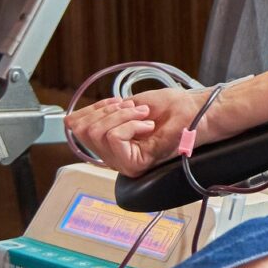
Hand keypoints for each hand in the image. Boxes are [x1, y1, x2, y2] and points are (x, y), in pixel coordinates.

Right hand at [63, 85, 228, 177]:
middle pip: (82, 130)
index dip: (92, 108)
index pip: (75, 127)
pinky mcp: (135, 165)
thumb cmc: (173, 107)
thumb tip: (70, 120)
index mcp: (111, 142)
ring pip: (96, 133)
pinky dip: (130, 124)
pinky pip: (113, 138)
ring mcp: (124, 163)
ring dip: (122, 116)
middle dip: (108, 110)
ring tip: (145, 117)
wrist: (197, 112)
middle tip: (136, 110)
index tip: (118, 102)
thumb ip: (102, 114)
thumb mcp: (130, 104)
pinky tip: (148, 126)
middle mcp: (114, 157)